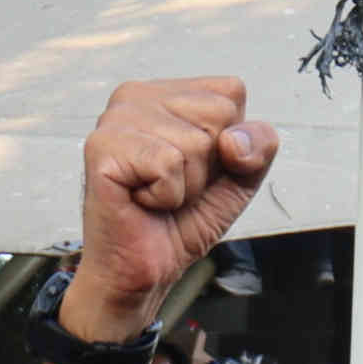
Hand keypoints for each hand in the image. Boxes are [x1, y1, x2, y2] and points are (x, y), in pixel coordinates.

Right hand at [71, 76, 276, 337]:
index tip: (196, 170)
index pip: (231, 92)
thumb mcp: (240, 178)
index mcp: (165, 92)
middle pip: (218, 114)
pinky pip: (168, 165)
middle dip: (208, 166)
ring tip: (157, 197)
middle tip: (174, 188)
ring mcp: (116, 119)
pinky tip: (141, 201)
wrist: (143, 271)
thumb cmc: (181, 220)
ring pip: (195, 143)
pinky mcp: (103, 147)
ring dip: (186, 185)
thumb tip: (232, 140)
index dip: (229, 143)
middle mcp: (136, 95)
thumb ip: (260, 145)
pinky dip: (166, 196)